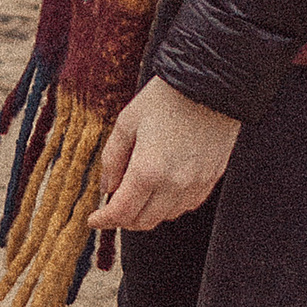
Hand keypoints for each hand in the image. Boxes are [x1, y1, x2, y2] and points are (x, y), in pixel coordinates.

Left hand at [93, 76, 240, 237]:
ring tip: (138, 192)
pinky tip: (163, 187)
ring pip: (166, 216)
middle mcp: (174, 185)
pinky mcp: (212, 179)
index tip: (94, 219)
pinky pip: (187, 205)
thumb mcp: (127, 122)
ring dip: (148, 212)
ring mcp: (196, 184)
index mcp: (148, 170)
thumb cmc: (167, 98)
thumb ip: (112, 158)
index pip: (122, 212)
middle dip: (124, 218)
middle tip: (114, 204)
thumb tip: (107, 187)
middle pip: (144, 222)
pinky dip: (170, 204)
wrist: (211, 84)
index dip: (104, 220)